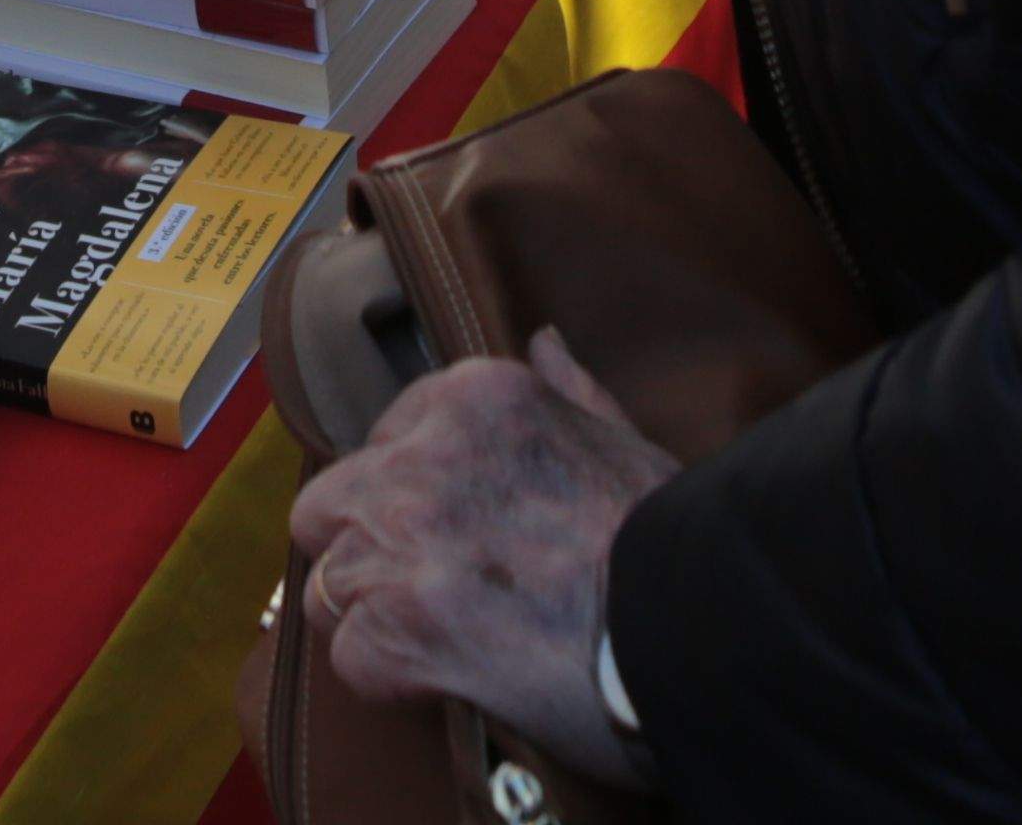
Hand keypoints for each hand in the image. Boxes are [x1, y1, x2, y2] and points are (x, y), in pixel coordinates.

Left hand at [288, 330, 675, 782]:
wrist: (695, 629)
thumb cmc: (668, 542)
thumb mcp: (623, 441)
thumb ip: (571, 391)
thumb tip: (546, 340)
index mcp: (475, 397)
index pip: (383, 440)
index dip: (411, 496)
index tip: (457, 533)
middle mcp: (423, 456)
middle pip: (326, 508)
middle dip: (364, 551)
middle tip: (431, 590)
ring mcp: (403, 539)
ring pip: (328, 588)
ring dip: (377, 622)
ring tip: (450, 643)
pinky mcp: (398, 624)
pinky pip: (351, 659)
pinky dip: (394, 681)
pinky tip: (452, 680)